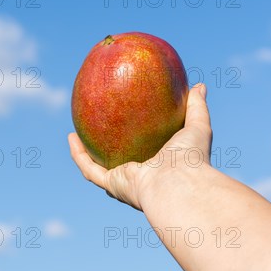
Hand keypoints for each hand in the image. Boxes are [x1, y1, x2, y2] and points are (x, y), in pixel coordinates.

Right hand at [68, 83, 212, 210]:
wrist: (180, 183)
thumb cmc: (192, 158)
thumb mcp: (197, 126)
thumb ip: (196, 107)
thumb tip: (199, 86)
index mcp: (158, 168)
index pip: (143, 154)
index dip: (132, 140)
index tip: (125, 123)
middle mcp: (138, 178)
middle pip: (116, 163)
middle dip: (104, 150)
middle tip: (96, 128)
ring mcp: (123, 183)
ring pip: (97, 168)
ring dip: (84, 154)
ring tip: (75, 134)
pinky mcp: (112, 184)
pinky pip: (89, 169)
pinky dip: (78, 155)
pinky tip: (71, 137)